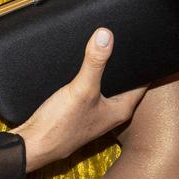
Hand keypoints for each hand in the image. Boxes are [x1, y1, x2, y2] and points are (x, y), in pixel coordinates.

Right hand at [10, 28, 146, 171]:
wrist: (34, 144)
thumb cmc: (62, 125)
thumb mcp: (81, 89)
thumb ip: (95, 62)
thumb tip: (106, 35)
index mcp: (121, 110)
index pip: (142, 82)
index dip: (144, 64)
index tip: (144, 45)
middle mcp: (111, 112)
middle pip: (124, 83)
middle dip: (124, 65)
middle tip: (124, 41)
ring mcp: (95, 113)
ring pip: (107, 87)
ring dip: (106, 72)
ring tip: (103, 50)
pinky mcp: (79, 112)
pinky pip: (91, 90)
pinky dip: (90, 78)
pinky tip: (81, 69)